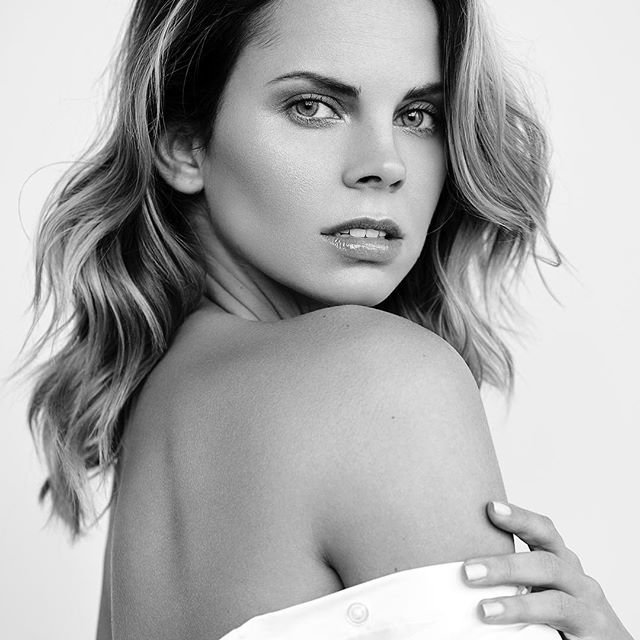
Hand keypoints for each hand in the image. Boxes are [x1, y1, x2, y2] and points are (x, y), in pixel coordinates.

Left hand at [462, 501, 633, 639]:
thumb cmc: (565, 618)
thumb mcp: (541, 590)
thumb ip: (513, 579)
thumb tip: (463, 570)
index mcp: (561, 562)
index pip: (544, 532)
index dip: (520, 518)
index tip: (490, 507)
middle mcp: (578, 580)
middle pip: (546, 563)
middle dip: (505, 565)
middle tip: (468, 570)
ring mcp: (590, 609)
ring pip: (555, 600)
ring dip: (517, 604)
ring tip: (483, 610)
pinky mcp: (595, 634)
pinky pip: (564, 627)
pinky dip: (534, 625)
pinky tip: (508, 629)